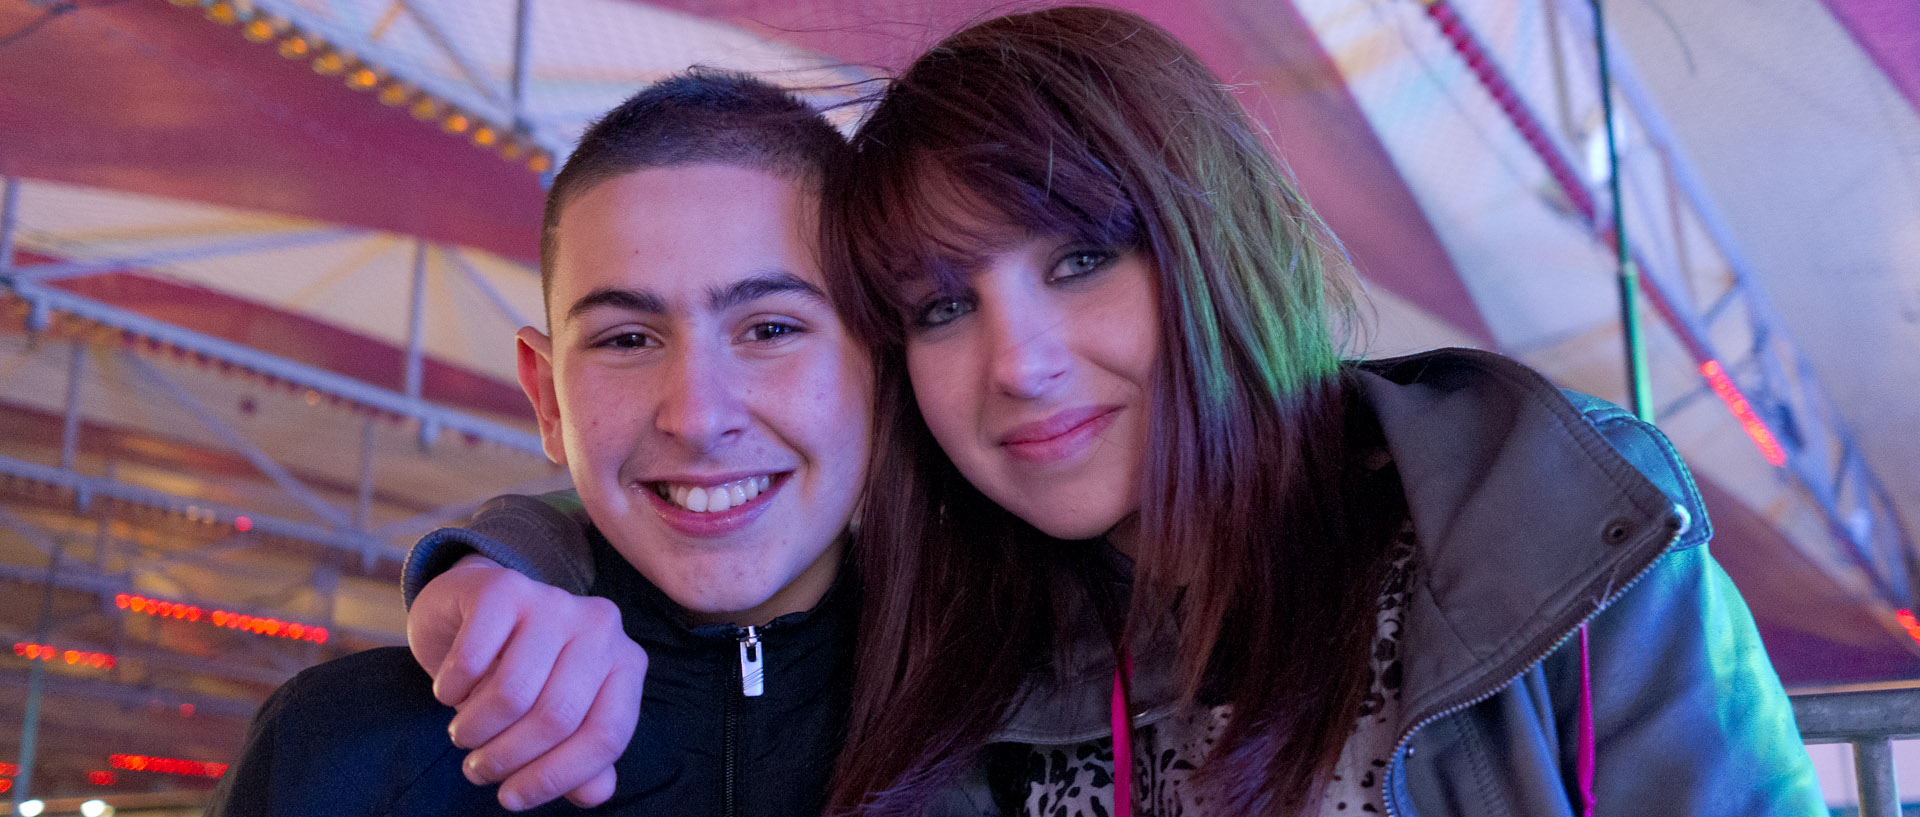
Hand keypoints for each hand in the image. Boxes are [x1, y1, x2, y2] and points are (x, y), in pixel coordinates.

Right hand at [408, 554, 647, 809]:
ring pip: (513, 694)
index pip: (606, 735)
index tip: (512, 798)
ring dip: (474, 730)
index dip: (556, 777)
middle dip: (507, 758)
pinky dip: (451, 690)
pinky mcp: (504, 587)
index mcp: (626, 663)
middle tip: (478, 769)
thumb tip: (596, 793)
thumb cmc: (520, 673)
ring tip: (464, 734)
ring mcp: (554, 600)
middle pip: (558, 717)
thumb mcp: (555, 718)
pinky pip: (472, 659)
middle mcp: (601, 627)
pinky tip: (448, 692)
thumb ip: (582, 759)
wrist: (472, 607)